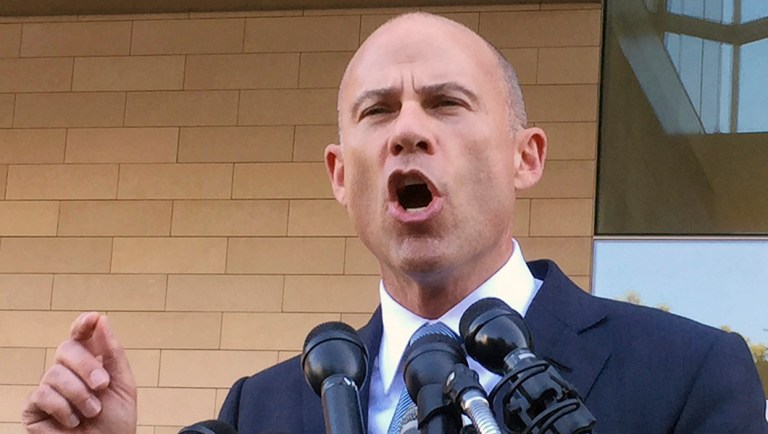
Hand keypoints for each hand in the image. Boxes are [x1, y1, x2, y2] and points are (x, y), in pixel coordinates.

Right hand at [22, 312, 137, 433]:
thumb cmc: (116, 421)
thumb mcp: (123, 384)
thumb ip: (112, 353)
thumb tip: (101, 319)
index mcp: (90, 362)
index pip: (81, 335)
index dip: (83, 324)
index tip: (93, 319)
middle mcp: (67, 371)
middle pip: (67, 348)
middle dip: (87, 366)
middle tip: (102, 385)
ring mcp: (49, 388)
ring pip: (54, 373)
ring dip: (79, 394)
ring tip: (92, 411)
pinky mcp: (34, 408)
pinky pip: (43, 394)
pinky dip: (63, 408)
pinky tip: (73, 421)